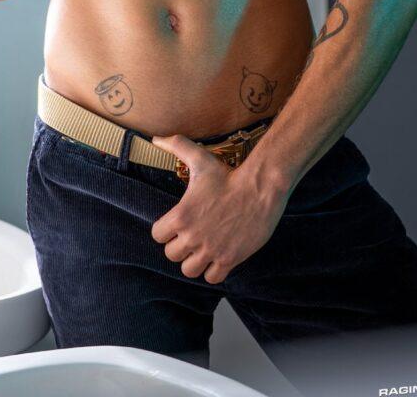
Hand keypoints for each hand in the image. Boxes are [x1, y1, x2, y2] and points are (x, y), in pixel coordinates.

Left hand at [150, 133, 288, 284]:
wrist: (260, 188)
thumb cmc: (228, 175)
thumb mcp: (200, 158)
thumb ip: (176, 146)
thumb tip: (156, 138)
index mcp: (181, 216)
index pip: (158, 236)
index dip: (165, 231)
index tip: (176, 225)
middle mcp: (193, 237)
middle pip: (172, 255)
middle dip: (180, 246)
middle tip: (192, 236)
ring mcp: (211, 250)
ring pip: (189, 270)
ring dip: (194, 261)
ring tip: (203, 249)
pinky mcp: (229, 259)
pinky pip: (212, 278)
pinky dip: (213, 271)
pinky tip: (218, 257)